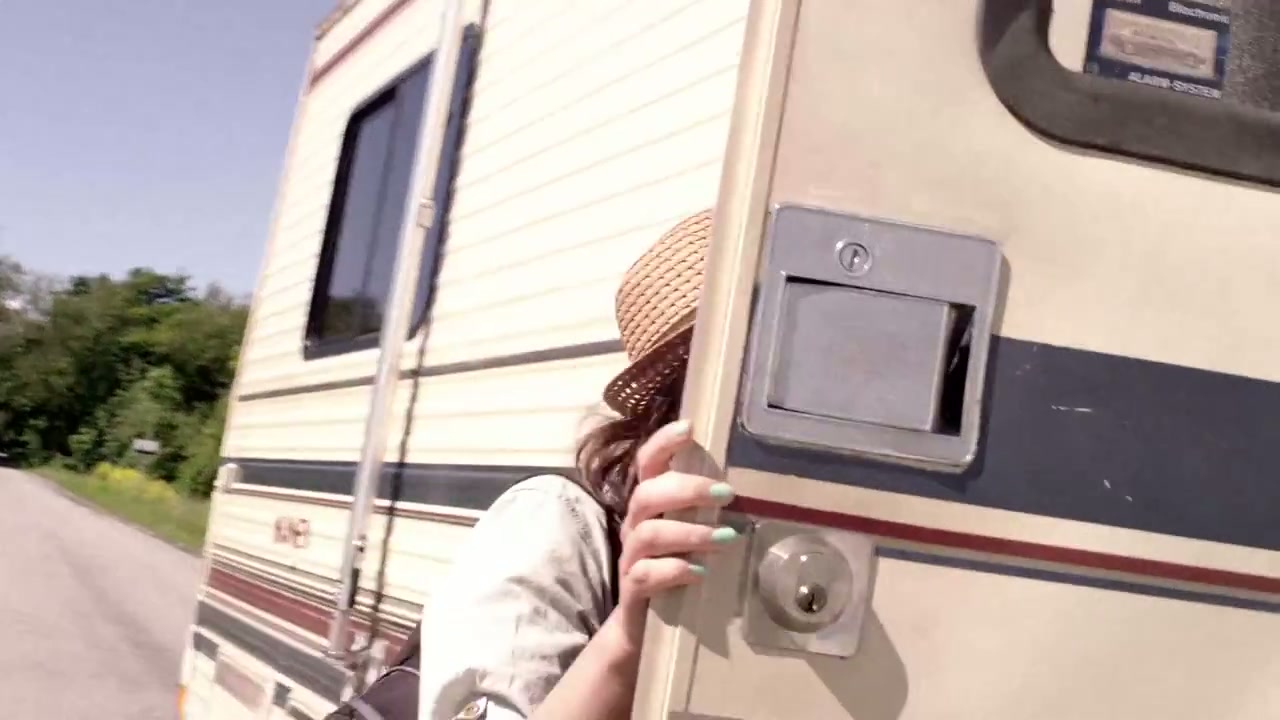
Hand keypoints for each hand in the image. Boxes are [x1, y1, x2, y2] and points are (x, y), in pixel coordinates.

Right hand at [615, 419, 738, 615]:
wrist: (641, 628)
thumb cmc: (673, 571)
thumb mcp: (688, 537)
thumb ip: (705, 512)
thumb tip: (750, 490)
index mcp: (649, 507)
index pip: (647, 464)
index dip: (662, 443)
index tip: (689, 427)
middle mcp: (635, 526)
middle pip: (646, 494)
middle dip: (686, 489)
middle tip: (726, 493)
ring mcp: (631, 558)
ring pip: (649, 534)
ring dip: (690, 532)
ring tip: (726, 538)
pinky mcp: (633, 589)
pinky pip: (645, 575)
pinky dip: (674, 570)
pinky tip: (699, 572)